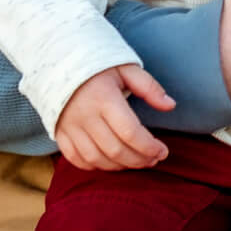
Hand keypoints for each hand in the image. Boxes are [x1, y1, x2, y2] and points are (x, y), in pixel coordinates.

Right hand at [56, 64, 173, 170]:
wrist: (59, 64)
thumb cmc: (99, 67)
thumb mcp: (127, 68)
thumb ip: (150, 87)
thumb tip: (170, 105)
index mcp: (104, 98)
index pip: (130, 132)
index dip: (149, 147)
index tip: (163, 151)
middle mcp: (85, 116)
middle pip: (115, 149)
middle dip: (139, 159)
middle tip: (154, 160)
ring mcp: (70, 127)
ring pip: (96, 158)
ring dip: (120, 166)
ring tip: (137, 162)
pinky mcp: (60, 134)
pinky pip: (77, 159)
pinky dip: (96, 166)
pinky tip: (112, 163)